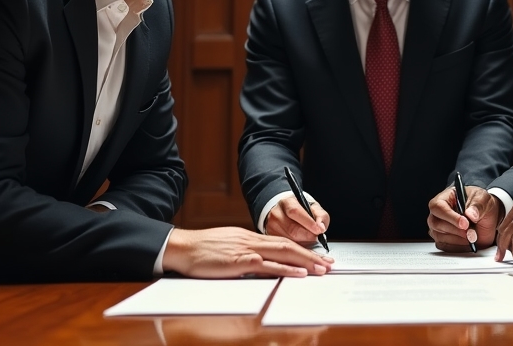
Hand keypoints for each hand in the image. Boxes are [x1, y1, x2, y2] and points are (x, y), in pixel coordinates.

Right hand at [162, 226, 332, 277]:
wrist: (183, 247)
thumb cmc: (202, 251)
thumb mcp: (228, 249)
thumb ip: (245, 254)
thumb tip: (259, 263)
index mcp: (250, 238)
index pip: (282, 242)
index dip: (302, 249)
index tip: (317, 257)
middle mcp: (252, 241)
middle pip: (288, 246)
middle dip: (311, 255)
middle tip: (330, 264)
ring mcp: (247, 250)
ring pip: (283, 253)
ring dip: (305, 261)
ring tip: (322, 269)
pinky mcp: (240, 262)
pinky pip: (267, 265)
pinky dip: (285, 269)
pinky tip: (299, 273)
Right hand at [265, 196, 330, 244]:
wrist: (286, 212)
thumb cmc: (301, 210)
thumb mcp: (313, 207)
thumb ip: (321, 215)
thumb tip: (321, 226)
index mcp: (287, 202)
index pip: (295, 212)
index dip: (308, 223)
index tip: (319, 230)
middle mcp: (276, 214)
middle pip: (292, 229)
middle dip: (308, 236)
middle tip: (317, 238)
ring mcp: (271, 227)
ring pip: (288, 240)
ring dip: (303, 244)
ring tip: (309, 240)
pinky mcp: (271, 238)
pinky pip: (285, 247)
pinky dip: (296, 249)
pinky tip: (301, 246)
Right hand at [427, 185, 501, 251]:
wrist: (486, 218)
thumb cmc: (480, 204)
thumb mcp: (483, 199)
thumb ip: (478, 206)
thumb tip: (470, 214)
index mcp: (444, 198)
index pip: (438, 207)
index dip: (450, 216)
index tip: (465, 224)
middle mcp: (438, 213)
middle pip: (436, 223)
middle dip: (456, 230)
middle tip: (471, 232)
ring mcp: (438, 227)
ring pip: (439, 237)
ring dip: (458, 239)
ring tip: (472, 236)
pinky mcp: (442, 240)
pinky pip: (444, 247)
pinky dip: (457, 247)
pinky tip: (468, 242)